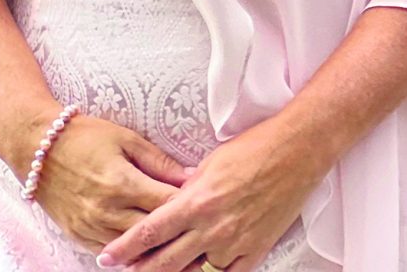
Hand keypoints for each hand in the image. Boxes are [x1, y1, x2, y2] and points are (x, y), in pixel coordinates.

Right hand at [19, 114, 191, 252]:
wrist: (38, 148)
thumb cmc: (86, 137)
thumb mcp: (128, 140)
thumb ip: (161, 162)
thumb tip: (192, 177)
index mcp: (122, 183)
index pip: (167, 205)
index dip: (190, 207)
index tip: (208, 206)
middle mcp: (106, 210)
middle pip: (152, 232)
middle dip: (177, 232)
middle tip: (200, 231)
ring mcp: (90, 227)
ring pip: (132, 249)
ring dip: (155, 248)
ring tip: (180, 245)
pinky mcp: (78, 236)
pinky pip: (110, 253)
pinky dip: (129, 253)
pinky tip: (147, 249)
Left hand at [94, 116, 326, 271]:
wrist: (299, 149)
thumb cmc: (256, 147)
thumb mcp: (211, 163)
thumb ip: (189, 189)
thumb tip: (174, 204)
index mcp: (197, 201)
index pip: (149, 232)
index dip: (124, 249)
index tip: (106, 259)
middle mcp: (212, 227)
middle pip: (164, 262)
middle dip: (141, 270)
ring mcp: (235, 242)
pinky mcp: (256, 249)